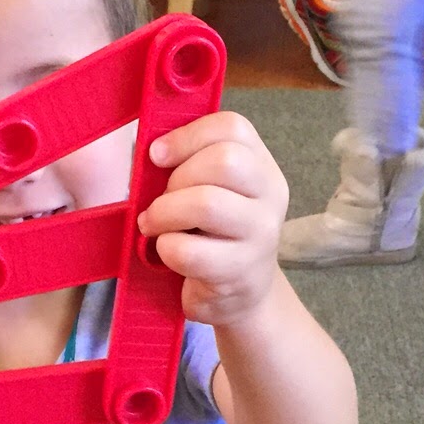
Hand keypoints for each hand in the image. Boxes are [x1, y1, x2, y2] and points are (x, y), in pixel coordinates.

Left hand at [137, 112, 289, 328]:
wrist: (241, 295)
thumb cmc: (214, 236)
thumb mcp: (212, 192)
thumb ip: (191, 165)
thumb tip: (153, 150)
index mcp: (262, 168)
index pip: (233, 128)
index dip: (186, 136)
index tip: (156, 155)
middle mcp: (270, 196)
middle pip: (224, 161)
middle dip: (177, 178)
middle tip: (161, 201)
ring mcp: (260, 235)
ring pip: (207, 203)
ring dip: (164, 212)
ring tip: (153, 225)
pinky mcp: (239, 272)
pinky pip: (189, 250)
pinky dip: (165, 248)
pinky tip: (165, 252)